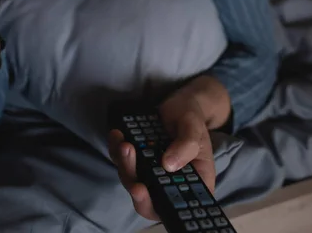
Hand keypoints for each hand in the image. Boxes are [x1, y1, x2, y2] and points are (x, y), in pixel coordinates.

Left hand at [109, 76, 230, 221]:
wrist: (179, 105)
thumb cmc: (192, 119)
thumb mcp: (194, 128)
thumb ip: (187, 145)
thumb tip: (168, 165)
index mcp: (192, 184)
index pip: (174, 206)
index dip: (155, 205)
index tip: (140, 189)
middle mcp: (169, 184)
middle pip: (147, 198)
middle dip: (133, 181)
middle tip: (128, 156)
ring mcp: (151, 173)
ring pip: (132, 180)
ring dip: (124, 163)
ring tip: (124, 142)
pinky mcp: (138, 160)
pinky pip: (123, 161)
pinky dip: (117, 149)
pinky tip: (117, 134)